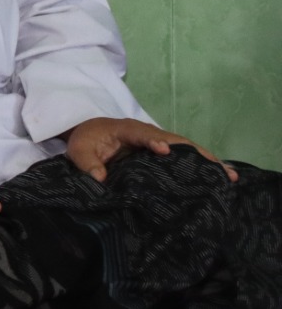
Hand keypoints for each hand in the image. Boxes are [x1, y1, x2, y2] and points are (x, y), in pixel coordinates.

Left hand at [64, 117, 237, 182]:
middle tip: (220, 170)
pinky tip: (218, 177)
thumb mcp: (78, 152)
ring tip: (229, 176)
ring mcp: (157, 140)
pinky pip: (182, 155)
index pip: (142, 135)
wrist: (88, 133)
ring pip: (184, 148)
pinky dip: (200, 164)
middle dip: (197, 153)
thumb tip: (100, 178)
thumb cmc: (85, 141)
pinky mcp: (161, 151)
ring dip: (206, 160)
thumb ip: (87, 163)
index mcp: (126, 130)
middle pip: (175, 140)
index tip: (164, 150)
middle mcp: (147, 133)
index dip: (153, 141)